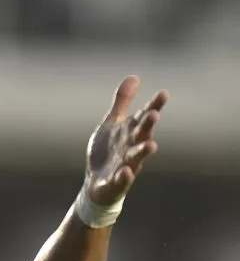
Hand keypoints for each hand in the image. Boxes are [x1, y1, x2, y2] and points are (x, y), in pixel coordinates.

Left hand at [85, 75, 168, 205]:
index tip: (163, 93)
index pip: (144, 117)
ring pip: (136, 158)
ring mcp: (125, 166)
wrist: (97, 184)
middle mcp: (131, 148)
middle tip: (154, 114)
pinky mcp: (114, 183)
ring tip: (151, 146)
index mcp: (131, 133)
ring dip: (143, 151)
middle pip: (142, 135)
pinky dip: (124, 177)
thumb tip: (134, 77)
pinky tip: (125, 172)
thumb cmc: (108, 151)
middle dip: (148, 125)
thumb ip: (122, 102)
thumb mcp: (112, 123)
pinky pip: (120, 181)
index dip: (154, 105)